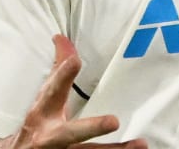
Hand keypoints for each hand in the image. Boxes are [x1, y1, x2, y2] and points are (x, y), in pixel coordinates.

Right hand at [5, 35, 145, 148]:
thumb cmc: (38, 124)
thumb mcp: (45, 99)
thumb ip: (59, 72)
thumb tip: (61, 39)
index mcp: (43, 113)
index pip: (53, 91)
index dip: (62, 76)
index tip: (74, 60)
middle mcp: (50, 136)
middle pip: (71, 133)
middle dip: (91, 128)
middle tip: (114, 121)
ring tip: (140, 144)